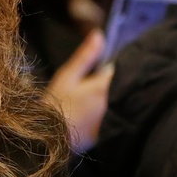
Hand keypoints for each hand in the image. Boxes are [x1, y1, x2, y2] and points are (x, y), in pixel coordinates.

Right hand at [47, 30, 112, 151]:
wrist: (51, 141)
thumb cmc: (56, 106)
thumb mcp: (66, 77)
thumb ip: (85, 56)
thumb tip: (99, 34)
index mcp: (105, 87)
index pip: (122, 69)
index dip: (114, 66)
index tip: (103, 69)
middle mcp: (116, 102)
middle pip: (126, 85)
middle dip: (117, 81)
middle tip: (97, 85)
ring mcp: (117, 119)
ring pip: (123, 100)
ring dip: (118, 96)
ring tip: (96, 99)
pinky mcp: (114, 132)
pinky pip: (121, 115)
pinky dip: (116, 111)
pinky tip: (98, 114)